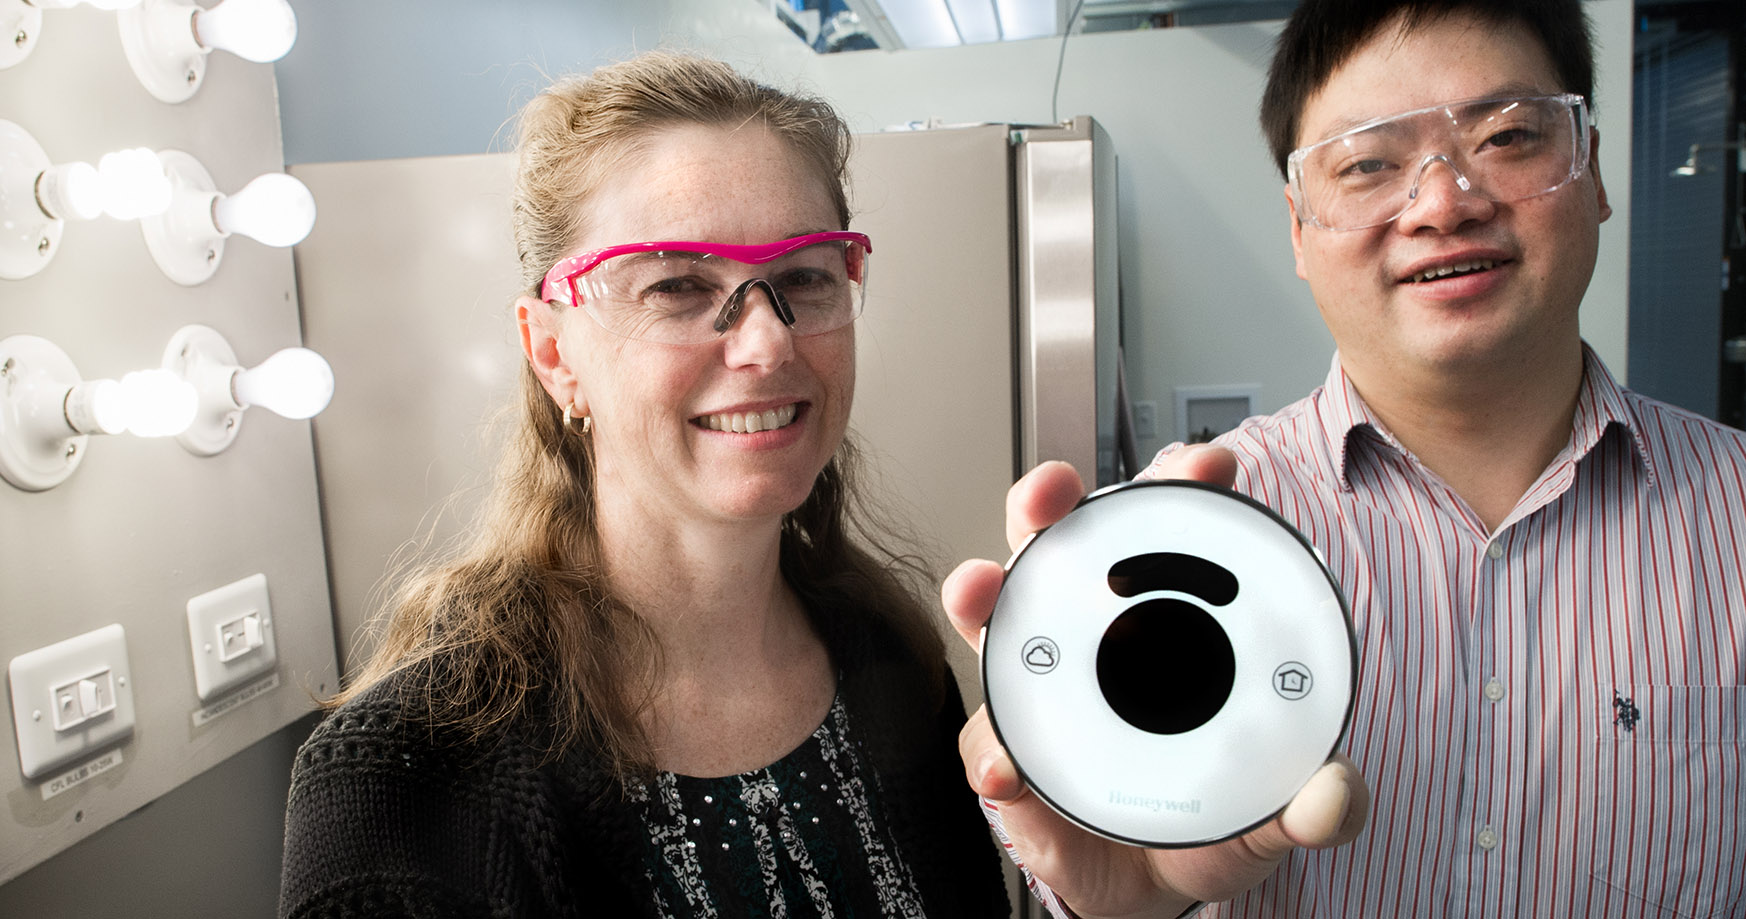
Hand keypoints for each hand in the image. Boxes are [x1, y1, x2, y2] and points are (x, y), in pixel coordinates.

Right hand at [941, 450, 1369, 918]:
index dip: (1183, 485)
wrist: (1149, 886)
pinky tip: (1008, 769)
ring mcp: (1036, 689)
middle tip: (1057, 492)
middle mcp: (1088, 636)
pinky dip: (993, 753)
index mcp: (1164, 623)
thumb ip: (1316, 804)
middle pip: (1058, 544)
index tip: (1208, 464)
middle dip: (1049, 501)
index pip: (1169, 533)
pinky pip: (988, 745)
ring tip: (983, 590)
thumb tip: (1336, 793)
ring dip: (983, 593)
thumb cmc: (1205, 815)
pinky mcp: (1007, 756)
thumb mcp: (1274, 806)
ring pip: (995, 619)